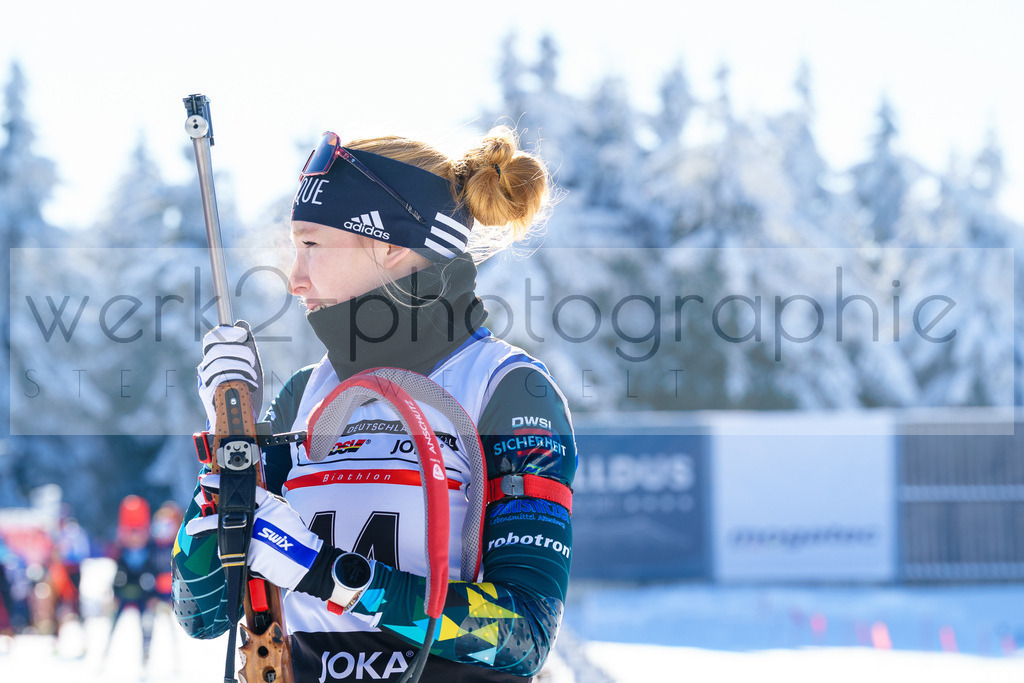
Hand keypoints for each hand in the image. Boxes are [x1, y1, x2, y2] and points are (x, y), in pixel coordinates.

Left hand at [185, 474, 322, 590]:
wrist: (306, 561)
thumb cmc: (296, 537)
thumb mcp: (284, 513)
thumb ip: (266, 506)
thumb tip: (245, 504)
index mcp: (270, 505)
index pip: (245, 490)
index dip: (223, 484)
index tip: (208, 480)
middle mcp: (260, 518)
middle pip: (227, 512)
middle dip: (207, 515)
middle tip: (194, 516)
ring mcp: (253, 536)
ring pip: (225, 532)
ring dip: (208, 530)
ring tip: (194, 529)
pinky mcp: (250, 554)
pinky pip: (234, 550)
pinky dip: (229, 549)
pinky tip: (229, 549)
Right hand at [197, 321, 262, 427]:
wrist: (245, 421)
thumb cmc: (248, 393)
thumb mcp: (252, 366)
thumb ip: (247, 346)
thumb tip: (241, 323)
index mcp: (214, 360)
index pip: (212, 339)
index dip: (226, 332)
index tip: (242, 333)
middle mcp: (205, 370)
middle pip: (215, 348)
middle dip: (238, 349)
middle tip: (252, 359)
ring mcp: (204, 382)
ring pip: (218, 362)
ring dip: (242, 366)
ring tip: (253, 377)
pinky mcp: (206, 394)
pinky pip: (220, 378)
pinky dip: (239, 379)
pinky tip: (248, 385)